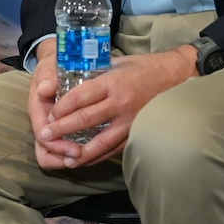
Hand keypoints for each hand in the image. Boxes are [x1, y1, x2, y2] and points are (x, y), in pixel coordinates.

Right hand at [25, 38, 81, 168]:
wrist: (55, 63)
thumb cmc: (52, 67)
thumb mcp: (47, 67)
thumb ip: (46, 77)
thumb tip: (45, 90)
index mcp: (38, 111)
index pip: (43, 137)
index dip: (58, 146)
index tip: (75, 149)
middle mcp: (44, 123)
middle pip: (45, 153)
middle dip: (62, 157)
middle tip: (81, 155)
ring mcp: (54, 127)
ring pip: (55, 155)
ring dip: (70, 158)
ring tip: (88, 156)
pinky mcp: (65, 128)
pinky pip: (67, 148)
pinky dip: (79, 152)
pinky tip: (94, 150)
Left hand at [38, 45, 198, 166]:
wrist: (177, 76)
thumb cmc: (144, 67)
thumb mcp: (116, 63)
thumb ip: (94, 74)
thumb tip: (68, 81)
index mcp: (113, 82)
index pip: (80, 97)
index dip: (62, 108)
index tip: (49, 114)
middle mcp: (121, 103)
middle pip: (86, 120)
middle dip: (62, 129)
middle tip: (45, 135)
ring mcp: (131, 120)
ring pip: (101, 140)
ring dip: (79, 150)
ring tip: (63, 156)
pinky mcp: (139, 132)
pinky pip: (116, 148)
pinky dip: (99, 156)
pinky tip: (85, 160)